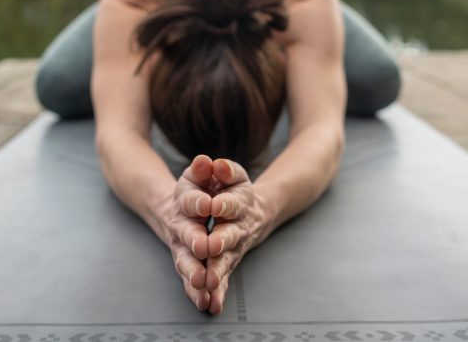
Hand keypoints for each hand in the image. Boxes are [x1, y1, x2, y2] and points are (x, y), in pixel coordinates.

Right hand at [158, 155, 214, 310]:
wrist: (170, 207)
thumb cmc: (194, 188)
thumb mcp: (199, 174)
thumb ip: (203, 168)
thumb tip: (206, 161)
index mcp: (184, 200)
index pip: (190, 199)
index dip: (198, 201)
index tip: (208, 204)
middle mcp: (180, 225)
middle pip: (185, 233)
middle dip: (195, 241)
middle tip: (204, 247)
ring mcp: (181, 246)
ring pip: (186, 261)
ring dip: (193, 273)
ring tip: (203, 285)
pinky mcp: (187, 263)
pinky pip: (192, 279)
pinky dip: (198, 292)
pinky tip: (207, 304)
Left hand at [204, 157, 270, 314]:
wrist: (259, 210)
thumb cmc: (235, 188)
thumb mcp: (230, 173)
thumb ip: (222, 168)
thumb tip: (211, 163)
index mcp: (238, 201)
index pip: (231, 202)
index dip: (222, 203)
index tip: (213, 205)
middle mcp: (239, 226)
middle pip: (230, 234)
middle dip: (220, 241)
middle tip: (209, 246)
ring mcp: (235, 246)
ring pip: (226, 260)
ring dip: (217, 271)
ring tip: (208, 281)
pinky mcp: (229, 261)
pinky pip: (223, 277)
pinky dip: (218, 291)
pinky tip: (212, 303)